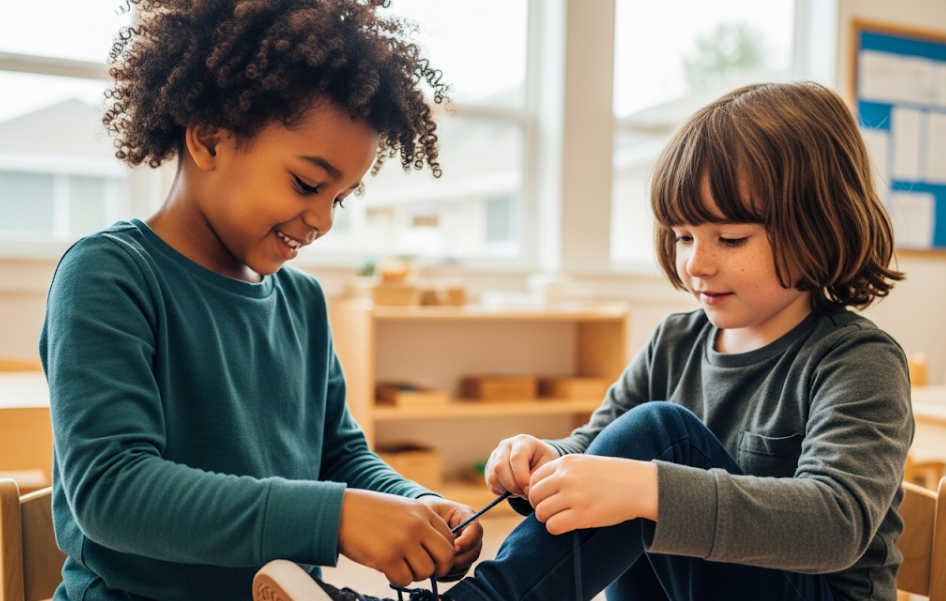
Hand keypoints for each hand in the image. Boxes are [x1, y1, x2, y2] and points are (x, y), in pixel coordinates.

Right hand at [337, 489, 454, 586]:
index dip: (443, 554)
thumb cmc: (369, 512)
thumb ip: (421, 525)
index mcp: (423, 511)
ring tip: (399, 566)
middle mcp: (417, 525)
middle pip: (445, 557)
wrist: (339, 512)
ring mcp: (403, 542)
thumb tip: (435, 554)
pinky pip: (405, 580)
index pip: (450, 539)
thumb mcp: (402, 508)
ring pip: (425, 571)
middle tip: (423, 570)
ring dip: (414, 575)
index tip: (432, 560)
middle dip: (438, 569)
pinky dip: (398, 580)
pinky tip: (388, 570)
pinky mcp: (387, 558)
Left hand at [416, 495, 483, 580]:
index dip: (467, 541)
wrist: (420, 518)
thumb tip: (448, 549)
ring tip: (433, 563)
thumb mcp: (430, 512)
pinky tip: (433, 569)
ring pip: (466, 564)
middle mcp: (471, 534)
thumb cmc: (424, 511)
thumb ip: (439, 527)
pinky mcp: (461, 562)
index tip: (453, 548)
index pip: (476, 530)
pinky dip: (447, 574)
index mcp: (466, 516)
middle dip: (457, 559)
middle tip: (439, 561)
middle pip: (474, 551)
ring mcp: (467, 549)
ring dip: (451, 568)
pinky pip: (459, 573)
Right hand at [485, 434, 559, 497]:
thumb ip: (536, 476)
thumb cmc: (543, 461)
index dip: (522, 478)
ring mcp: (495, 455)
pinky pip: (491, 484)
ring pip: (493, 478)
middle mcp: (505, 445)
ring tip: (520, 491)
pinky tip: (514, 489)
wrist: (536, 458)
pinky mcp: (489, 467)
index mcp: (522, 442)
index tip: (530, 490)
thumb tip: (525, 489)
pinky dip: (502, 491)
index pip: (516, 458)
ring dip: (507, 490)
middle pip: (499, 468)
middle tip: (525, 494)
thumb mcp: (546, 465)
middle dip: (513, 486)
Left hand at [528, 455, 657, 534]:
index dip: (537, 491)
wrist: (639, 485)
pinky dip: (555, 528)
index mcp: (566, 462)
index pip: (534, 479)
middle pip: (534, 496)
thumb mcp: (584, 464)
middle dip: (539, 506)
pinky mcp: (582, 515)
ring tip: (559, 518)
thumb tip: (540, 490)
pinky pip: (553, 526)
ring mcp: (574, 496)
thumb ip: (563, 472)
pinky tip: (566, 525)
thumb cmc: (612, 477)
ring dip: (547, 518)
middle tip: (551, 511)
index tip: (546, 498)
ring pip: (541, 512)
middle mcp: (566, 477)